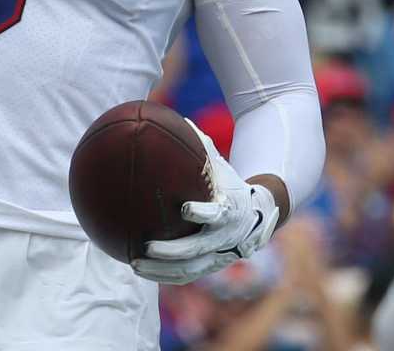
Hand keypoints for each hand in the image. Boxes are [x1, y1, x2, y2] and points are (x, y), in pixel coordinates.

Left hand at [131, 121, 279, 284]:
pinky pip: (186, 275)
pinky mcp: (211, 266)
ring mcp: (218, 256)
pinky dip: (163, 276)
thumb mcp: (221, 166)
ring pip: (190, 269)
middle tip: (148, 245)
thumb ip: (201, 145)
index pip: (218, 214)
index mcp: (230, 211)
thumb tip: (178, 117)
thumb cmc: (231, 184)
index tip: (184, 208)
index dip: (203, 213)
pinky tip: (139, 270)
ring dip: (162, 270)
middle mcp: (225, 238)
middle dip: (173, 250)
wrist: (260, 216)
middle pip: (198, 249)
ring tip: (134, 263)